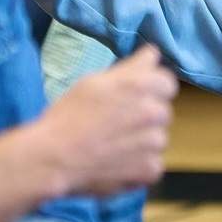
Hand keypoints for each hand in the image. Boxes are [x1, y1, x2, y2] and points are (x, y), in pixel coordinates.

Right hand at [40, 46, 177, 197]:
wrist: (54, 157)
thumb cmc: (69, 115)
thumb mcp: (95, 82)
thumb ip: (132, 67)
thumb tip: (154, 53)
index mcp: (141, 86)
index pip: (167, 82)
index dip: (152, 88)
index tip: (134, 96)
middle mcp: (154, 112)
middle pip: (162, 111)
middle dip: (145, 114)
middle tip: (116, 122)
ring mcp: (155, 143)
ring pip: (158, 138)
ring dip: (143, 140)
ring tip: (114, 143)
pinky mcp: (151, 168)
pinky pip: (153, 163)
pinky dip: (140, 164)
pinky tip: (117, 161)